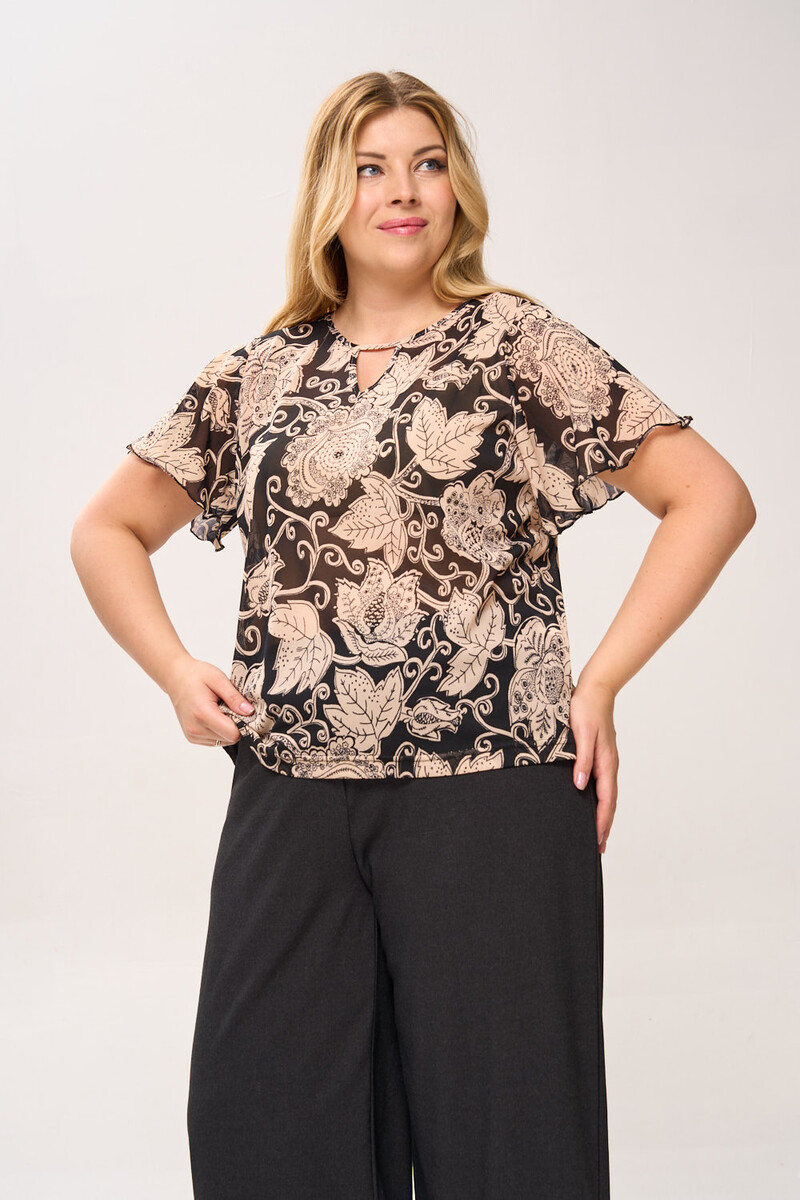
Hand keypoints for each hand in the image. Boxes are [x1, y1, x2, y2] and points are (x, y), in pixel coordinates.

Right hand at [165, 657, 254, 747]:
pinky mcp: (192, 737)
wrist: (176, 677)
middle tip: (229, 707)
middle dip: (235, 725)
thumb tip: (249, 712)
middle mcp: (195, 729)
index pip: (233, 733)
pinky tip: (213, 716)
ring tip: (219, 710)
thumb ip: (234, 698)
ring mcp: (192, 735)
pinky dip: (219, 730)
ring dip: (226, 728)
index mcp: (202, 714)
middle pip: (229, 739)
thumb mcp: (219, 679)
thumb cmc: (195, 675)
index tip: (241, 710)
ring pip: (223, 741)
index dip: (242, 722)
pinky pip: (214, 740)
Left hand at [568, 676, 618, 853]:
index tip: (597, 841)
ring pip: (605, 794)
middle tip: (597, 848)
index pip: (606, 800)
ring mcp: (605, 761)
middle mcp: (608, 765)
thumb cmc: (586, 709)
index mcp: (606, 763)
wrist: (595, 689)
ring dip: (602, 815)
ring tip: (595, 833)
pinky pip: (601, 784)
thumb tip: (580, 785)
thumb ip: (582, 759)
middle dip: (604, 825)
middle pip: (609, 802)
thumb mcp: (582, 733)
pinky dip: (598, 800)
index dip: (602, 822)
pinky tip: (588, 804)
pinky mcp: (599, 756)